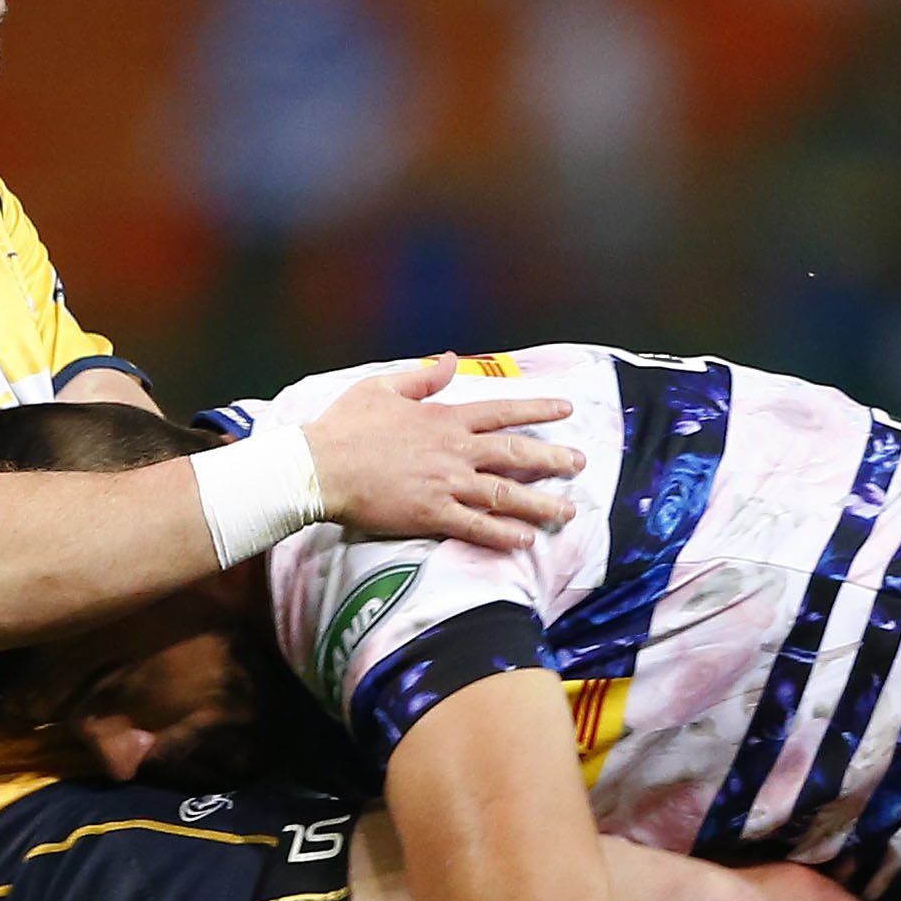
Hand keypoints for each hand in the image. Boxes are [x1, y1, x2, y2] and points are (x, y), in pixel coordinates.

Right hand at [302, 357, 581, 553]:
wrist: (319, 466)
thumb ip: (422, 377)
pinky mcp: (431, 514)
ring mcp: (445, 483)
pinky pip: (476, 526)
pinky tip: (526, 540)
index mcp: (444, 418)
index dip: (538, 410)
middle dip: (553, 459)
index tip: (566, 410)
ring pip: (504, 493)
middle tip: (581, 464)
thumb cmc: (345, 426)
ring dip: (540, 502)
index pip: (503, 412)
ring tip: (567, 511)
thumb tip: (449, 360)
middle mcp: (453, 450)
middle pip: (515, 453)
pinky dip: (503, 534)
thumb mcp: (383, 387)